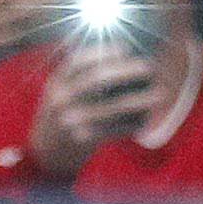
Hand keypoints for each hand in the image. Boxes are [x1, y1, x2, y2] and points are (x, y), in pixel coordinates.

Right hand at [29, 44, 163, 179]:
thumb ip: (77, 74)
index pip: (80, 59)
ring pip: (113, 106)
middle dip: (127, 71)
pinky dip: (132, 124)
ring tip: (158, 94)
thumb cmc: (58, 116)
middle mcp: (62, 98)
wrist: (44, 154)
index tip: (125, 49)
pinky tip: (145, 120)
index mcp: (57, 81)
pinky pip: (114, 130)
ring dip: (139, 100)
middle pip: (98, 79)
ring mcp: (72, 120)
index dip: (104, 52)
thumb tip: (115, 52)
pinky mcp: (83, 140)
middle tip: (148, 67)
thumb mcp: (58, 90)